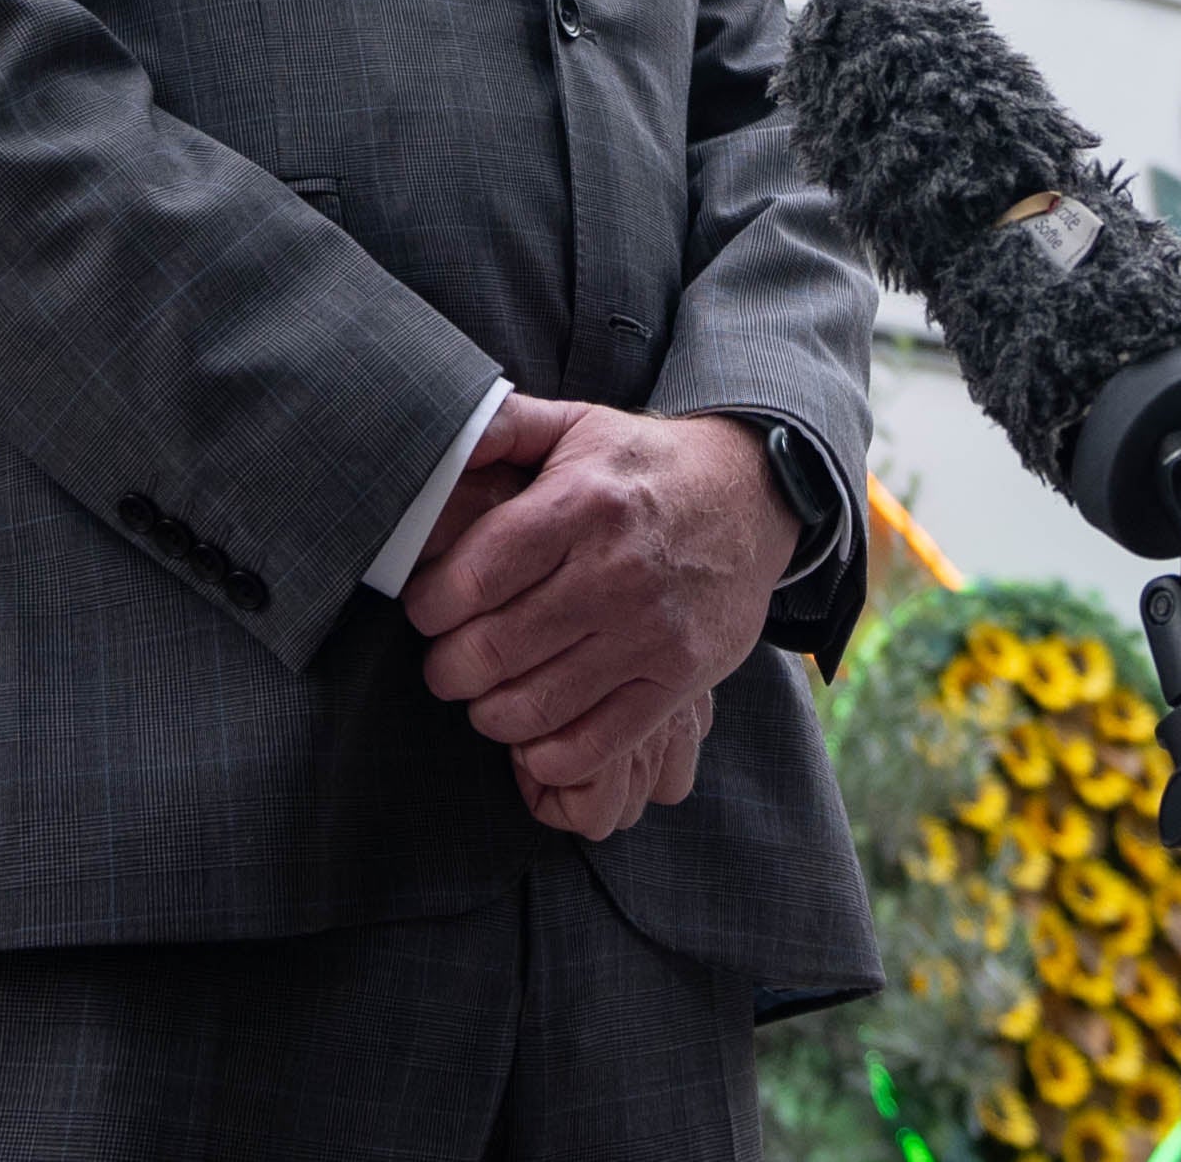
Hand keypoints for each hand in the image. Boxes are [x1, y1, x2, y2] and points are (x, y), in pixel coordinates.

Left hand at [403, 400, 791, 823]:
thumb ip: (501, 425)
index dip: (429, 606)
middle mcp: (617, 571)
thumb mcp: (576, 424)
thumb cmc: (644, 467)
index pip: (475, 577)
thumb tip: (432, 438)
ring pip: (535, 707)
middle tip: (446, 662)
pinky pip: (594, 746)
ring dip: (489, 714)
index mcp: (582, 503)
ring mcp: (652, 632)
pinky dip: (547, 756)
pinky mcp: (679, 680)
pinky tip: (533, 732)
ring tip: (485, 694)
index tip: (426, 609)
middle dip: (447, 668)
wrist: (753, 496)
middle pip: (494, 649)